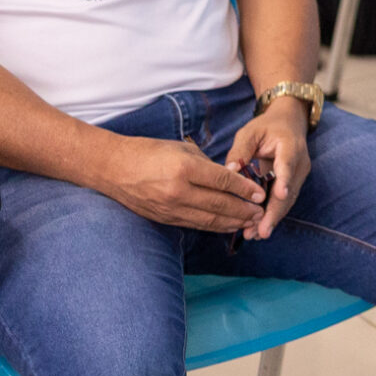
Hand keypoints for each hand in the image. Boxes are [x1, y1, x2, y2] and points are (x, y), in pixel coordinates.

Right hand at [100, 134, 267, 232]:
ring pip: (208, 219)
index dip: (244, 188)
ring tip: (251, 221)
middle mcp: (178, 191)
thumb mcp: (182, 149)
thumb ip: (207, 165)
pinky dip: (214, 226)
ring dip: (233, 222)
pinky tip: (228, 225)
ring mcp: (170, 208)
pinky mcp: (164, 218)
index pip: (223, 181)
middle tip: (262, 212)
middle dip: (244, 209)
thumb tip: (230, 177)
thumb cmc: (150, 152)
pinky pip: (195, 224)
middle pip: (219, 204)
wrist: (114, 168)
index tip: (260, 193)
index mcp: (184, 169)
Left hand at [224, 100, 313, 240]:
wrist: (289, 123)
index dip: (285, 180)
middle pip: (289, 191)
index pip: (288, 164)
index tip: (281, 195)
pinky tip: (259, 228)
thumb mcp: (250, 132)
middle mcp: (299, 163)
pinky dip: (272, 214)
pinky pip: (284, 201)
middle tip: (261, 232)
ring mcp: (298, 175)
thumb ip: (240, 150)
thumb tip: (229, 171)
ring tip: (256, 234)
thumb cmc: (267, 127)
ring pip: (287, 200)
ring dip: (273, 218)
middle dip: (275, 212)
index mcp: (289, 146)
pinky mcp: (293, 183)